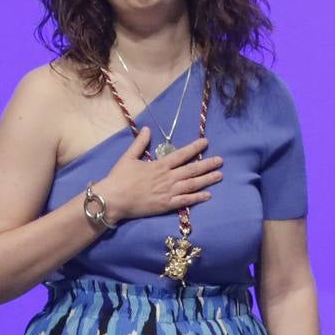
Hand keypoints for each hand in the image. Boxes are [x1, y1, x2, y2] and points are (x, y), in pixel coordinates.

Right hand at [93, 128, 221, 222]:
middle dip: (207, 164)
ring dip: (207, 179)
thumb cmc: (119, 178)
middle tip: (221, 161)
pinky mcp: (167, 205)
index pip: (181, 155)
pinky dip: (198, 198)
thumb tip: (146, 128)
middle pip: (192, 169)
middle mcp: (168, 178)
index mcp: (159, 165)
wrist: (113, 199)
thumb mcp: (128, 157)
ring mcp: (169, 192)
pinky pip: (186, 201)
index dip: (195, 148)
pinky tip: (208, 195)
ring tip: (219, 175)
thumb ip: (140, 143)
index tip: (206, 142)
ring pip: (192, 185)